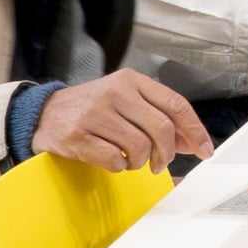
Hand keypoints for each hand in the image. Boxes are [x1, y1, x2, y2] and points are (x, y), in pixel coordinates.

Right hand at [31, 70, 210, 172]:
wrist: (43, 113)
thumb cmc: (92, 108)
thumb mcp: (126, 102)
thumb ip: (157, 117)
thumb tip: (190, 141)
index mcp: (131, 80)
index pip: (175, 104)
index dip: (194, 130)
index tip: (205, 150)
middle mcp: (115, 92)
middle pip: (161, 129)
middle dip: (167, 153)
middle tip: (159, 164)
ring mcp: (94, 113)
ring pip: (139, 147)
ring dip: (139, 162)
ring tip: (130, 161)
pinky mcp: (77, 135)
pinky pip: (113, 160)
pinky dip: (117, 167)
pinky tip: (111, 160)